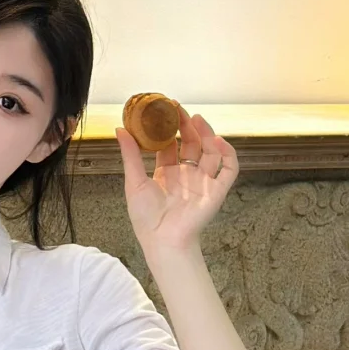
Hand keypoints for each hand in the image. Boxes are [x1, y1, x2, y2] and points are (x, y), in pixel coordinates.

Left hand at [116, 108, 236, 254]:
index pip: (170, 145)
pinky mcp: (217, 190)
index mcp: (166, 174)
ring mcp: (203, 182)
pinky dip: (227, 153)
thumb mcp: (134, 181)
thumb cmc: (146, 218)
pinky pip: (229, 169)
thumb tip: (120, 129)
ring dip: (206, 134)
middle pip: (191, 144)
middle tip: (179, 109)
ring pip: (210, 152)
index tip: (164, 111)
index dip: (168, 129)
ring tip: (197, 119)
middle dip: (186, 126)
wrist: (163, 240)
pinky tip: (217, 140)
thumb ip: (130, 155)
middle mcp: (186, 175)